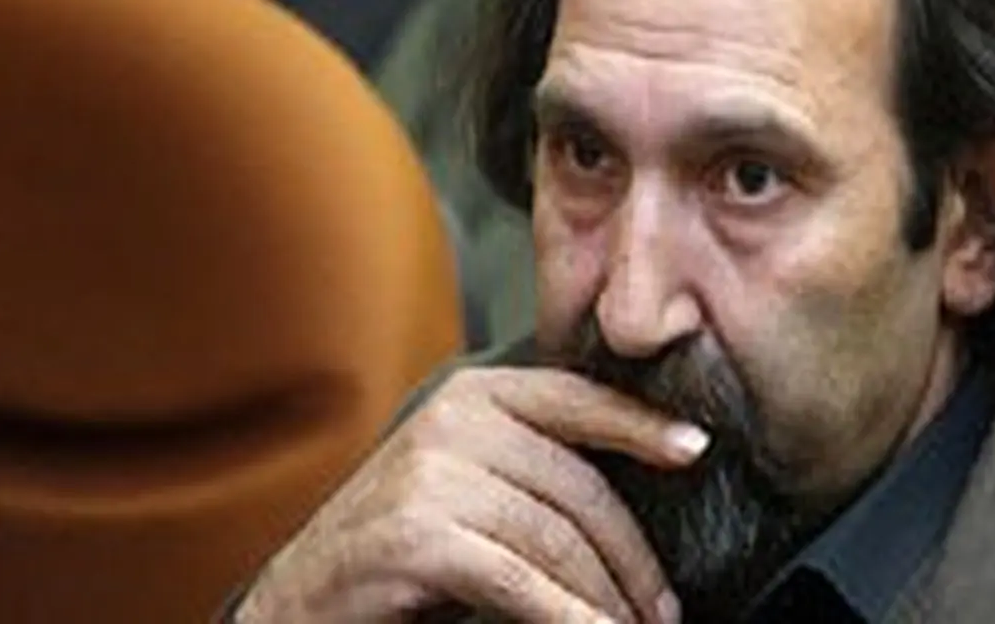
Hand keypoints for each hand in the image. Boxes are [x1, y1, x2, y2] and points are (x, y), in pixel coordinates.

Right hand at [233, 366, 710, 622]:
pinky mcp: (418, 532)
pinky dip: (570, 617)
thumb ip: (531, 469)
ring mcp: (431, 470)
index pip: (576, 398)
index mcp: (472, 394)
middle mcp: (452, 418)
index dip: (640, 425)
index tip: (695, 450)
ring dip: (607, 596)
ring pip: (558, 537)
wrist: (299, 605)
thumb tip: (633, 488)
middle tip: (664, 608)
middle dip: (631, 555)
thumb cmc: (398, 553)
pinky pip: (522, 580)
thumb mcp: (468, 485)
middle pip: (578, 483)